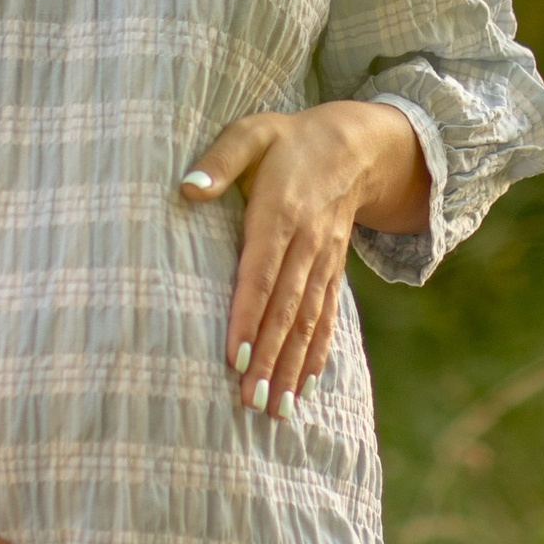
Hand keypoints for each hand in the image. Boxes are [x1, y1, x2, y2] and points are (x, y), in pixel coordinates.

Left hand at [180, 101, 431, 414]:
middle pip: (286, 309)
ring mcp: (324, 261)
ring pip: (308, 322)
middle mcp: (306, 243)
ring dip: (292, 367)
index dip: (248, 316)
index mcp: (280, 212)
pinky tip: (306, 385)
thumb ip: (219, 160)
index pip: (261, 274)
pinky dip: (317, 353)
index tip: (235, 357)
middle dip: (270, 359)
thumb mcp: (252, 133)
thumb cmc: (288, 139)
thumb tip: (188, 189)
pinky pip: (327, 317)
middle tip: (252, 402)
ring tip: (277, 409)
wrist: (356, 144)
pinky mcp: (333, 271)